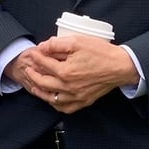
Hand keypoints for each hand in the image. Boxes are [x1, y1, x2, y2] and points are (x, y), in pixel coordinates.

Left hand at [20, 35, 137, 113]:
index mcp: (65, 72)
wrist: (120, 67)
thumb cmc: (101, 53)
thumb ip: (56, 44)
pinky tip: (51, 97)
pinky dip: (54, 103)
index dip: (36, 57)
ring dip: (40, 91)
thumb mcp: (77, 41)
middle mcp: (68, 87)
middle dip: (33, 75)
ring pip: (51, 98)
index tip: (33, 53)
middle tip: (28, 69)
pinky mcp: (83, 101)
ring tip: (34, 84)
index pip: (44, 64)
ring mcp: (76, 96)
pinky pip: (64, 107)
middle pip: (43, 83)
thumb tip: (43, 46)